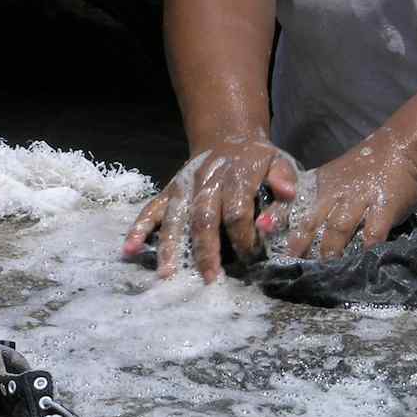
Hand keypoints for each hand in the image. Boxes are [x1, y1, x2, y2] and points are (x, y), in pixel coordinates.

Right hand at [124, 137, 299, 281]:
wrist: (229, 138)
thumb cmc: (259, 161)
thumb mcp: (280, 163)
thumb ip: (285, 181)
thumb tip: (287, 196)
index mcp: (237, 176)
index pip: (237, 212)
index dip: (244, 237)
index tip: (251, 258)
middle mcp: (206, 181)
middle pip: (203, 218)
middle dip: (206, 250)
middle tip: (210, 278)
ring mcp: (184, 187)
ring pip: (175, 218)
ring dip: (170, 246)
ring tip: (169, 274)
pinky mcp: (169, 191)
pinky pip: (151, 210)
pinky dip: (138, 229)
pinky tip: (129, 250)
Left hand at [277, 134, 416, 260]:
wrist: (397, 148)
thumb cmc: (360, 170)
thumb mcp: (329, 180)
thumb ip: (311, 202)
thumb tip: (283, 229)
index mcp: (318, 187)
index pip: (291, 207)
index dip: (278, 226)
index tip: (265, 244)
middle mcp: (334, 194)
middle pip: (311, 222)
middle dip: (300, 246)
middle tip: (291, 268)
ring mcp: (359, 200)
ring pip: (338, 228)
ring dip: (330, 250)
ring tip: (324, 271)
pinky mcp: (383, 206)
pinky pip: (373, 231)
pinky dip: (366, 248)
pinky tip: (361, 262)